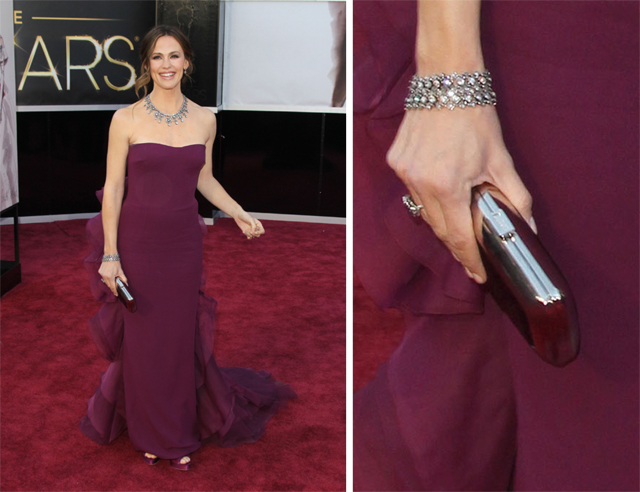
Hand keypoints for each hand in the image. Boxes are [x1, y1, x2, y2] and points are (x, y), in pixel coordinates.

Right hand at [98, 260, 127, 295]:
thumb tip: (126, 285)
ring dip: (109, 283)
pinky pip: (103, 277)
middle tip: (116, 289)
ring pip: (105, 281)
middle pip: (108, 285)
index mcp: (110, 276)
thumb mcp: (121, 271)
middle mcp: (104, 276)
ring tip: (113, 282)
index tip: (116, 294)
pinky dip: (106, 278)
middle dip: (112, 287)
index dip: (114, 291)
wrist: (110, 256)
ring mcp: (101, 274)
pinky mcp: (99, 272)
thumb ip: (123, 279)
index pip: (112, 286)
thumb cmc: (116, 263)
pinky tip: (109, 276)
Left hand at [234, 210, 264, 239]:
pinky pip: (249, 237)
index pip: (262, 231)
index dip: (260, 232)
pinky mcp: (247, 232)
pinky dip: (247, 236)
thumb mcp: (251, 220)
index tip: (255, 232)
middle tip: (250, 232)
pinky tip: (243, 231)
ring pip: (253, 236)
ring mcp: (251, 231)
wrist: (239, 215)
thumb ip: (254, 226)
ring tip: (244, 231)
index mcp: (258, 224)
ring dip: (249, 235)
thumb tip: (254, 232)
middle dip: (254, 234)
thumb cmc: (246, 216)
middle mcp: (256, 228)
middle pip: (258, 235)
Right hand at [387, 106, 533, 282]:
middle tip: (472, 251)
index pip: (458, 236)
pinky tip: (440, 186)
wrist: (447, 81)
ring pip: (423, 211)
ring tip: (459, 215)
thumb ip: (515, 197)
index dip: (469, 259)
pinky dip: (427, 196)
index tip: (478, 274)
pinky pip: (412, 191)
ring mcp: (404, 172)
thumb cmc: (475, 117)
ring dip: (442, 218)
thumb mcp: (500, 158)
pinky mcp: (395, 162)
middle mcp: (420, 182)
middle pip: (438, 228)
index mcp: (448, 186)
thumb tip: (528, 227)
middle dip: (457, 242)